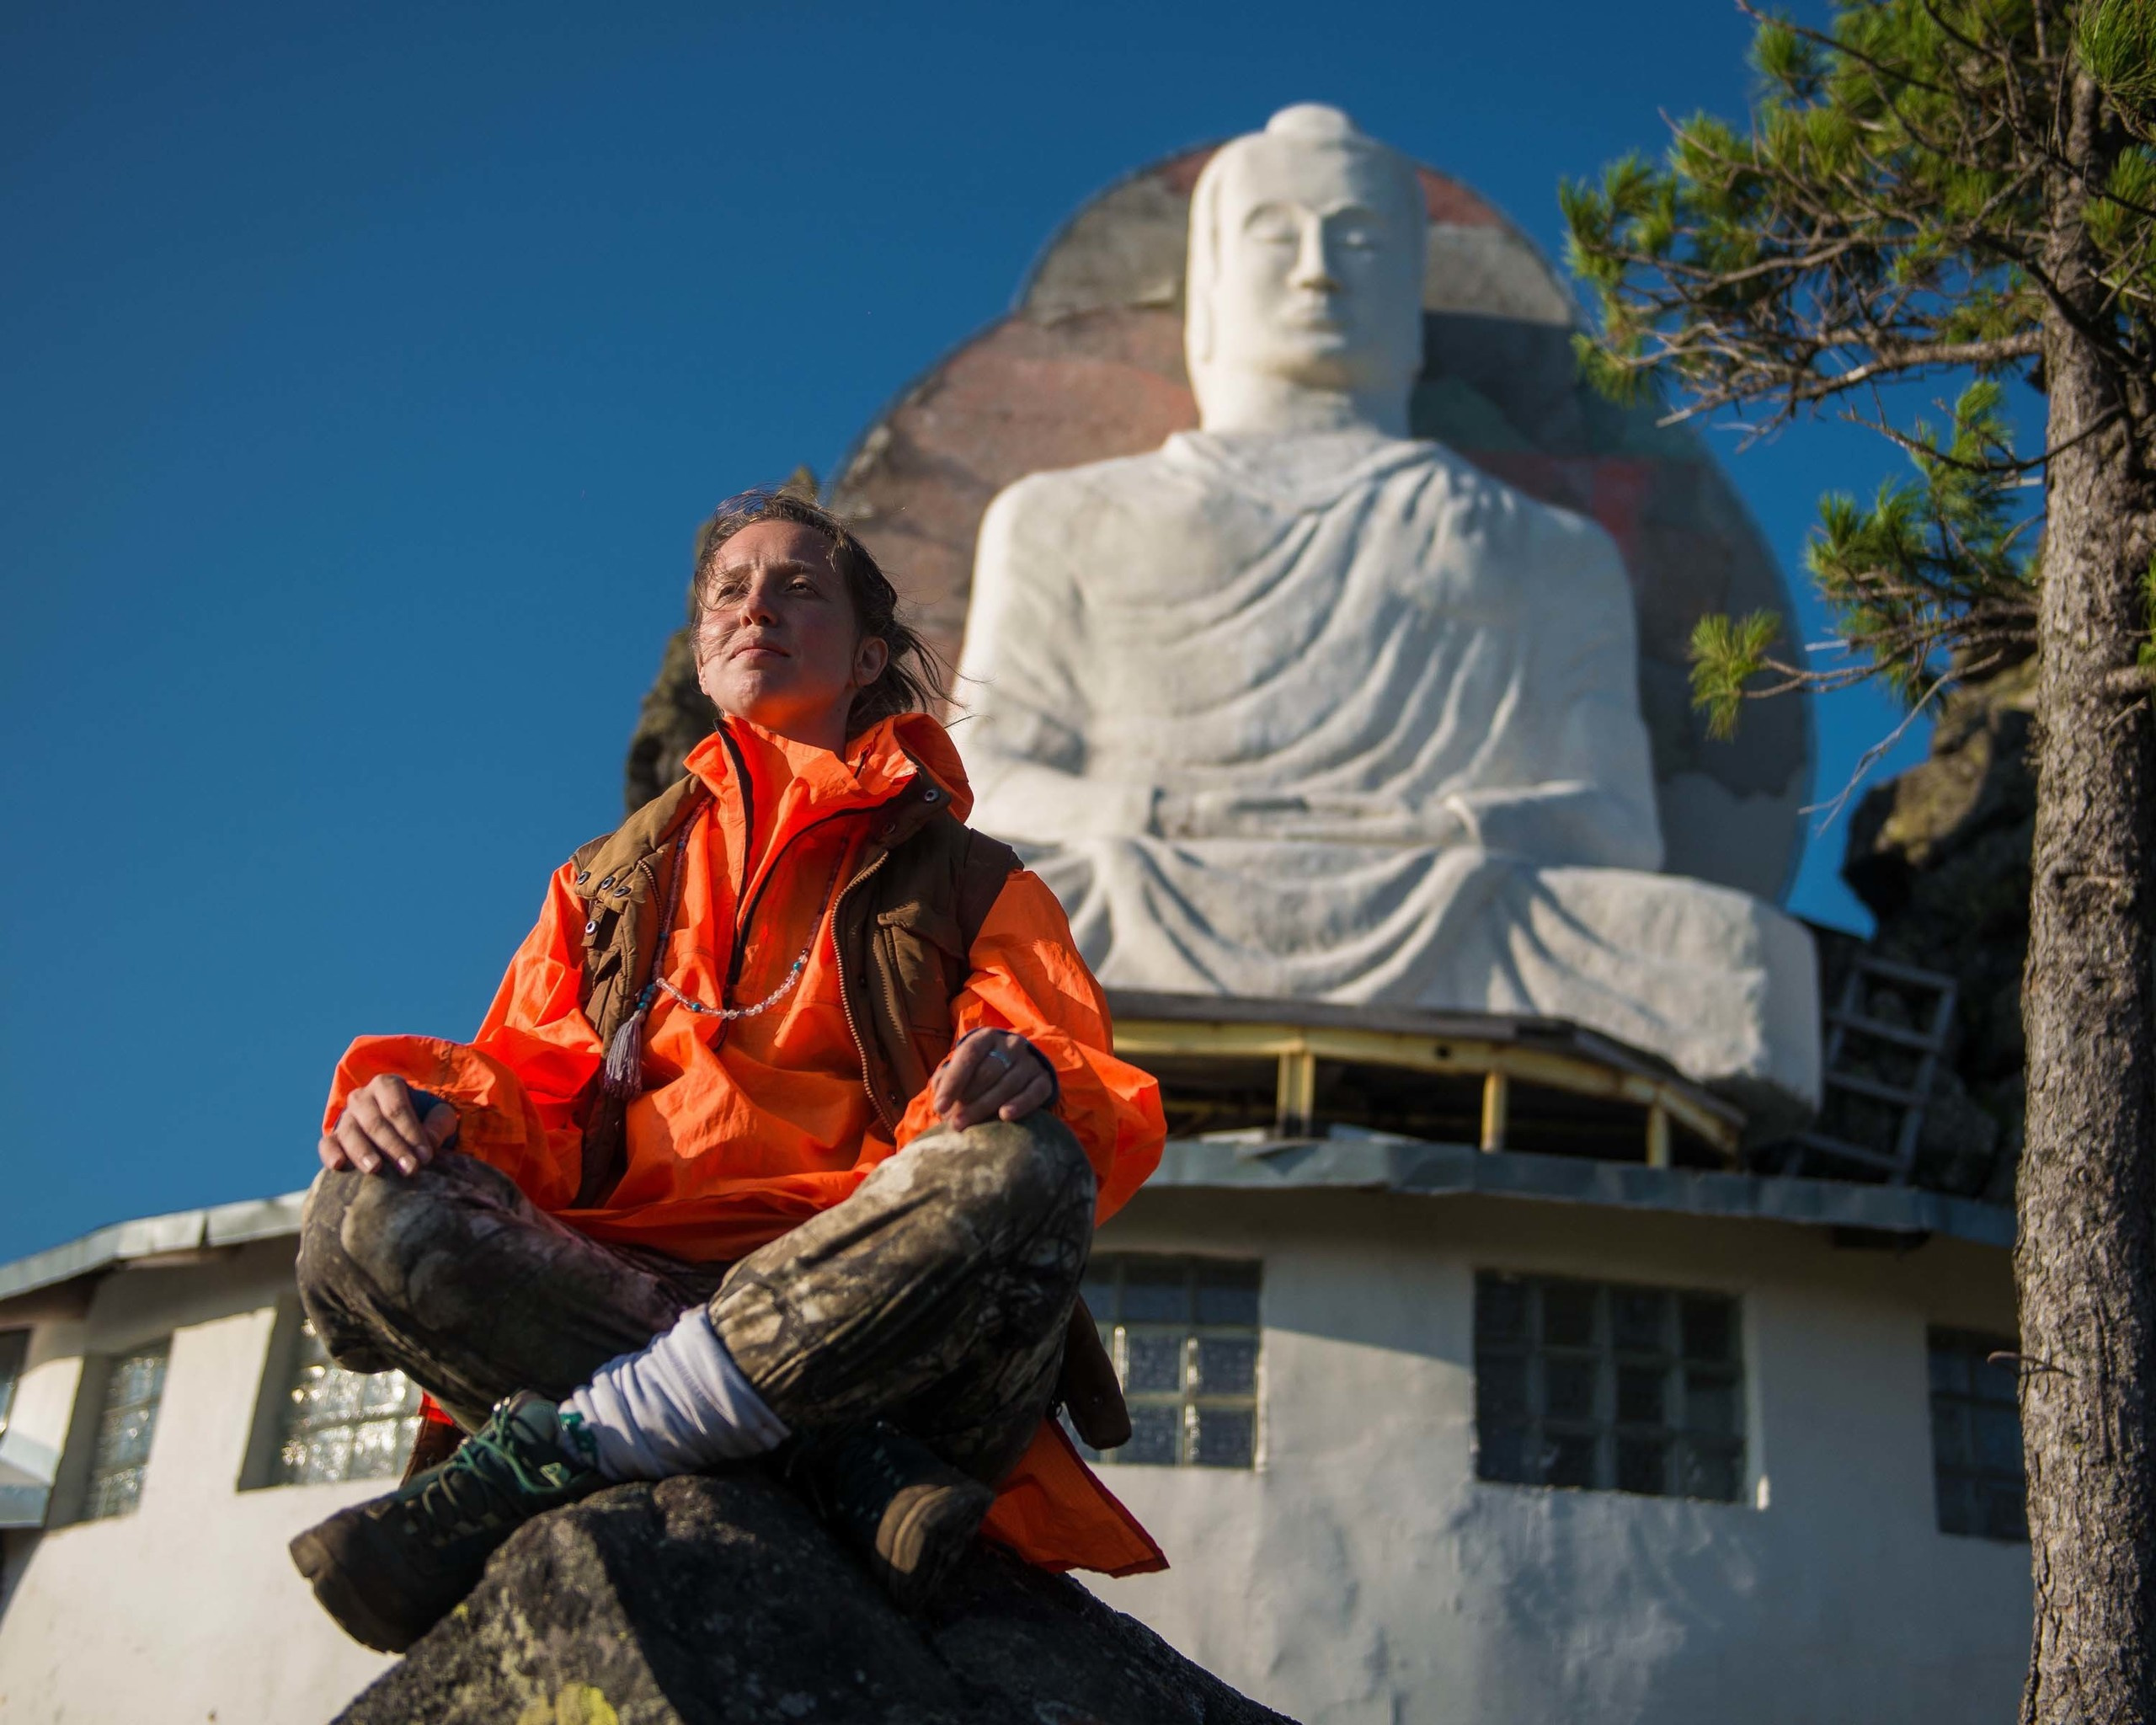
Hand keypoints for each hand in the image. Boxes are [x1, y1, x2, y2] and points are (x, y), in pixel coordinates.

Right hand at [320, 1075, 457, 1176]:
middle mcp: (362, 1098)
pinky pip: (327, 1143)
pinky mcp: (333, 1137)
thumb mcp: (438, 1116)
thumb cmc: (423, 1119)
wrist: (401, 1130)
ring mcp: (345, 1117)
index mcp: (387, 1085)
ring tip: (375, 1169)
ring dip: (363, 1152)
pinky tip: (338, 1166)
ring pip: (350, 1132)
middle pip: (375, 1122)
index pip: (397, 1108)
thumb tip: (430, 1143)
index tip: (426, 1156)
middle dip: (393, 1147)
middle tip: (409, 1169)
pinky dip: (330, 1154)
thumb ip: (439, 1124)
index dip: (411, 1132)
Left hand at [929, 1029, 1055, 1129]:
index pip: (969, 1055)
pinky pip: (1033, 1093)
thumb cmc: (980, 1072)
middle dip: (968, 1100)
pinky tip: (1005, 1116)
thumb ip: (947, 1081)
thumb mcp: (963, 1069)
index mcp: (986, 1037)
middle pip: (988, 1072)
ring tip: (968, 1126)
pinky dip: (1020, 1105)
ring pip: (1008, 1084)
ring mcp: (1029, 1061)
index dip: (953, 1082)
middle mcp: (1011, 1044)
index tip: (939, 1107)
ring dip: (985, 1107)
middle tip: (954, 1123)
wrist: (1016, 1069)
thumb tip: (941, 1103)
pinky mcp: (1044, 1079)